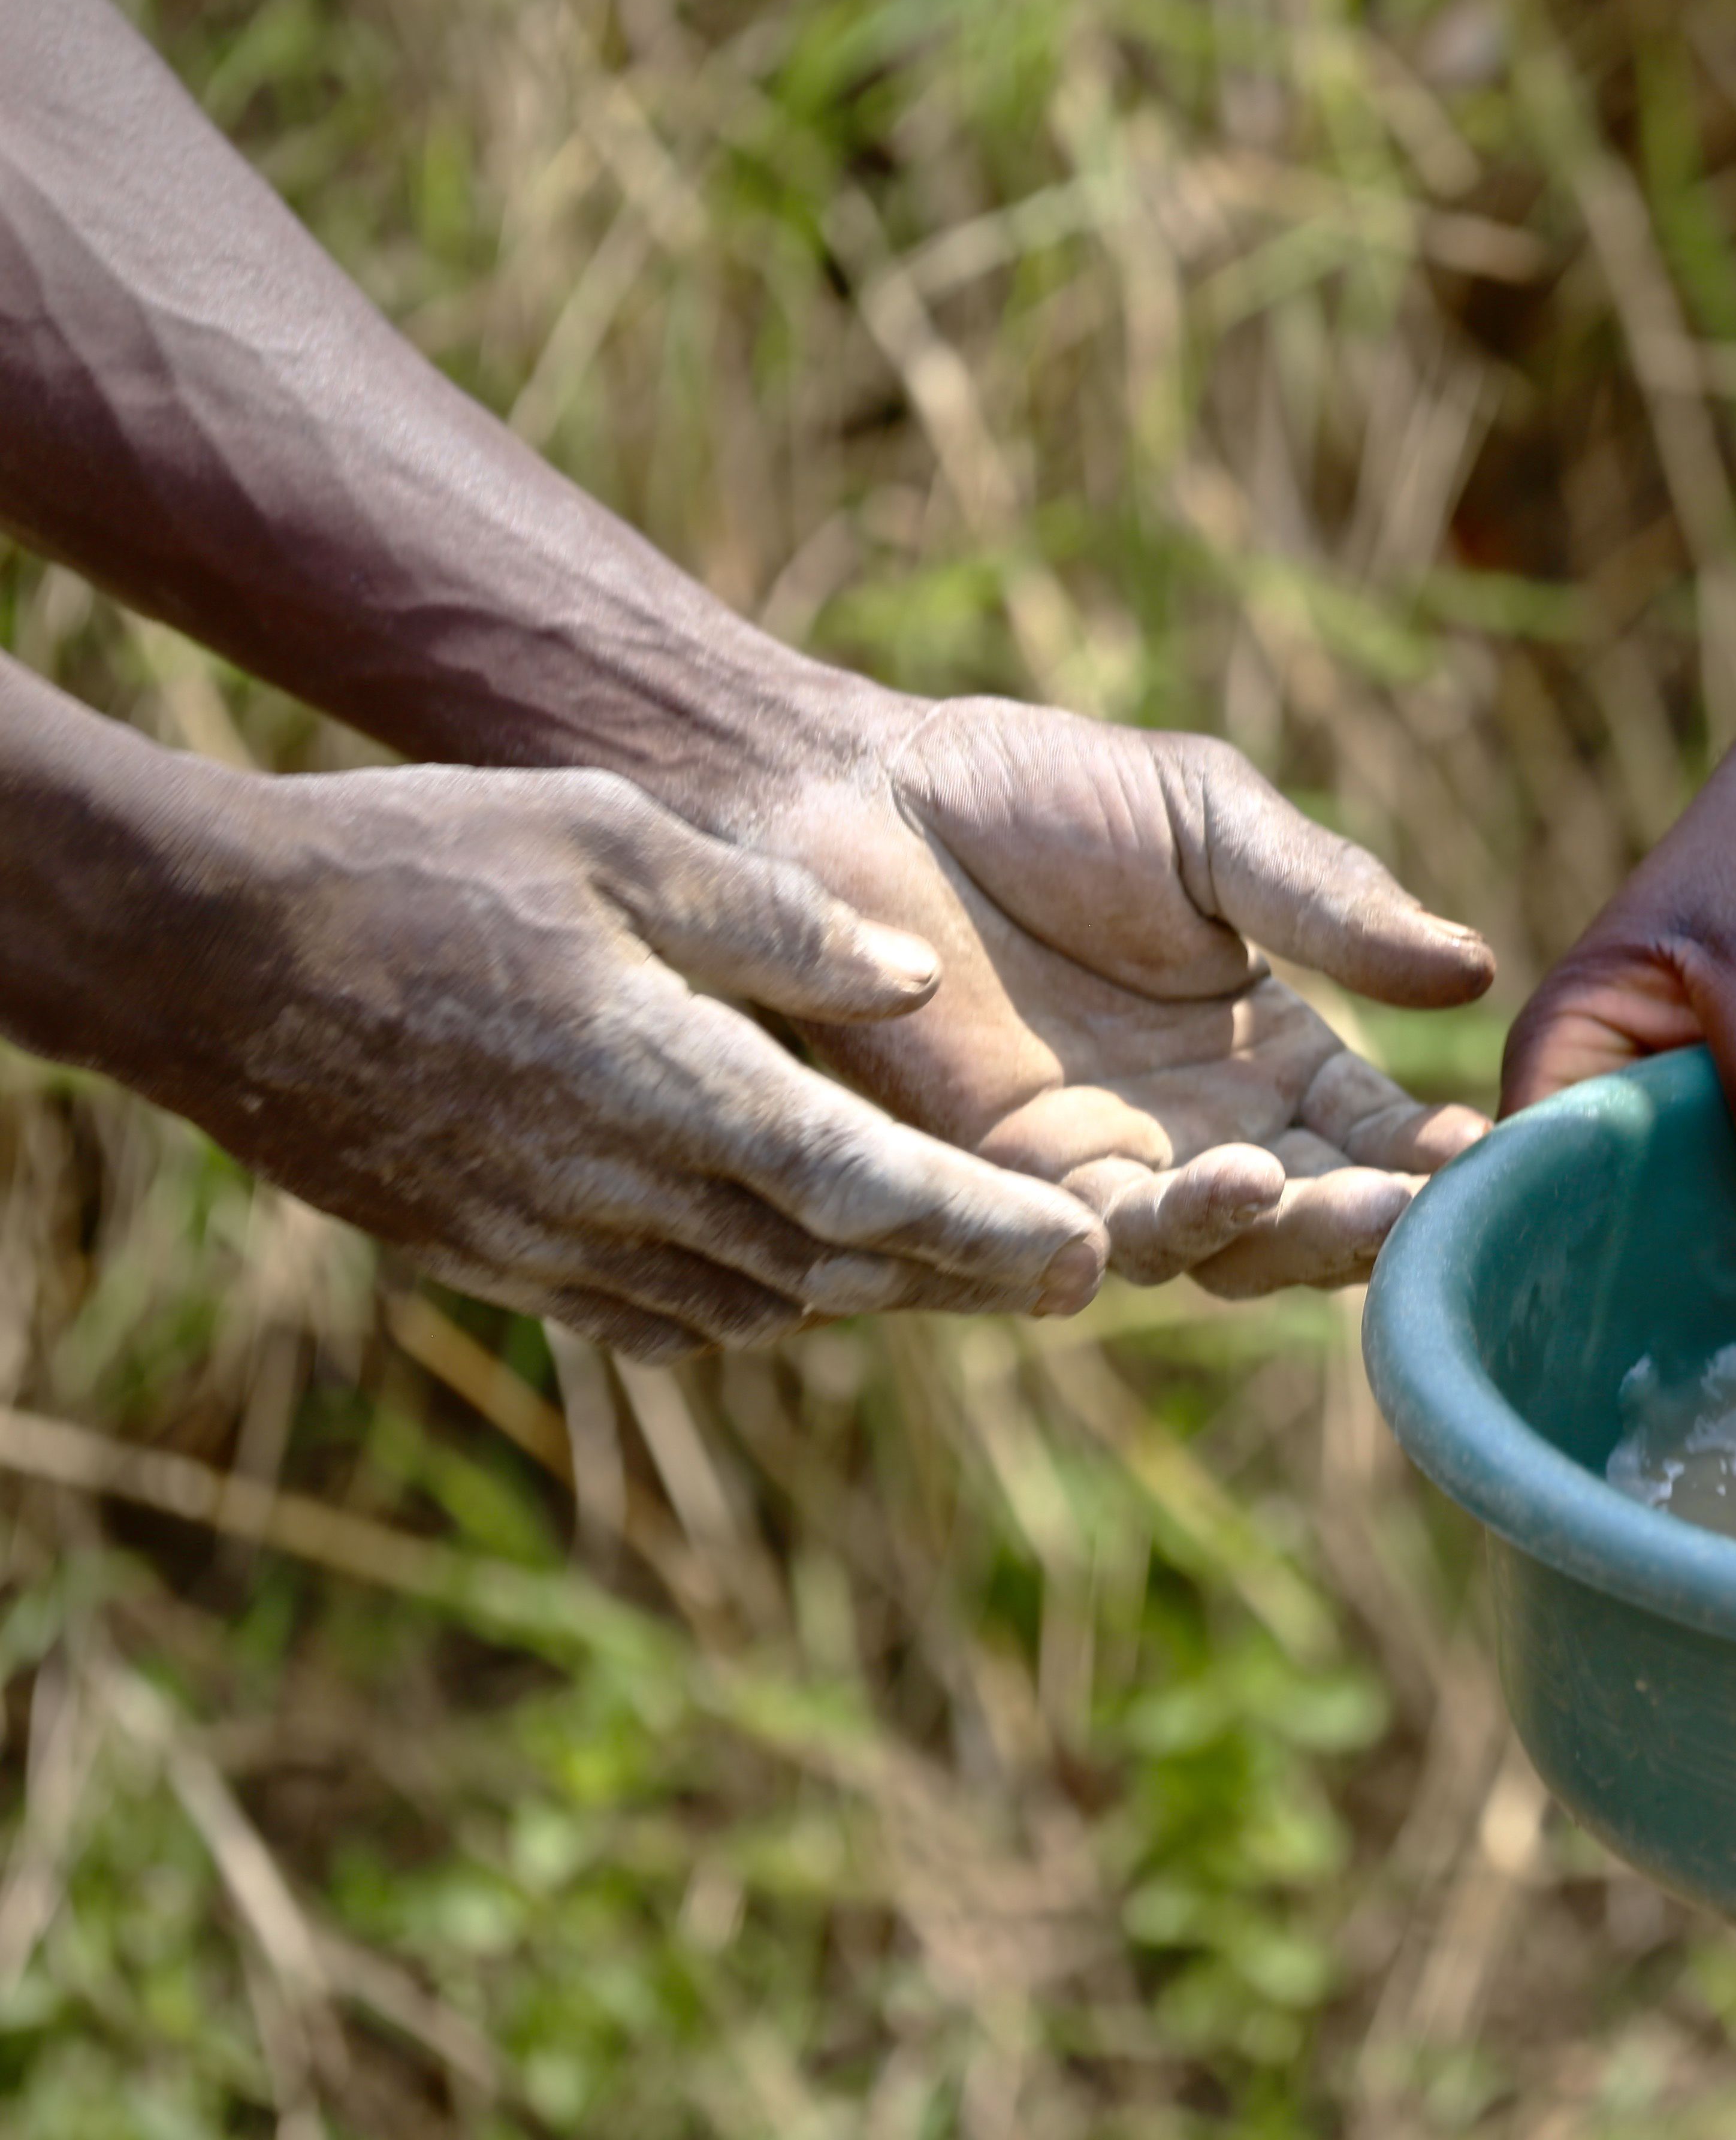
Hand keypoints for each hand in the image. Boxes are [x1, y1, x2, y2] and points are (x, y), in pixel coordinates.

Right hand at [141, 765, 1107, 1359]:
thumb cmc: (424, 864)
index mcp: (676, 1089)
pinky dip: (741, 1295)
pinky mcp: (499, 1261)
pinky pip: (658, 1315)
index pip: (874, 1190)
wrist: (216, 956)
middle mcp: (629, 1194)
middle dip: (956, 1275)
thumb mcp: (613, 841)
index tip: (1098, 1264)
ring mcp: (556, 1244)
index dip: (992, 1234)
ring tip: (952, 1266)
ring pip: (756, 1303)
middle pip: (837, 1268)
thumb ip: (773, 921)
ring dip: (856, 1288)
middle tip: (1069, 1270)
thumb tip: (915, 980)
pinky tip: (782, 1261)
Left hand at [730, 694, 1495, 1295]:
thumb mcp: (1212, 821)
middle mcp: (1195, 1135)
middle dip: (1362, 1223)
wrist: (849, 795)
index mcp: (1266, 1056)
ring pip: (1203, 1250)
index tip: (1487, 1152)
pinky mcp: (988, 1183)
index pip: (1373, 1134)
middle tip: (1409, 1204)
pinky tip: (1192, 1201)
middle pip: (1304, 1219)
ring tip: (1299, 1188)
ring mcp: (1094, 1170)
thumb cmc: (1030, 790)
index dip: (1433, 1156)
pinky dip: (1138, 1238)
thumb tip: (1475, 968)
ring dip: (1263, 1235)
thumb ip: (1329, 901)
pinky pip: (1072, 1245)